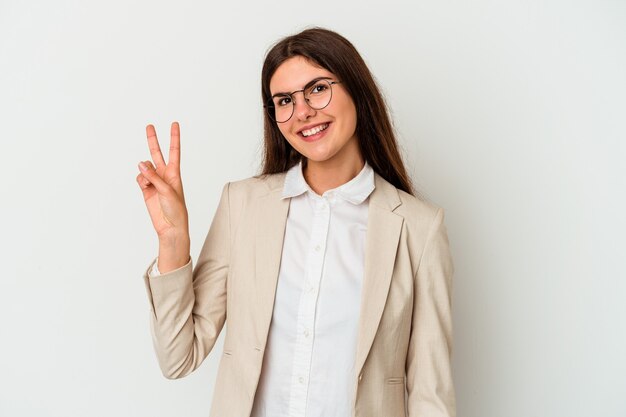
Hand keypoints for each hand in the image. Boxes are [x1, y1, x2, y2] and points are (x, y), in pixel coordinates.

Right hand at [136, 122, 189, 243]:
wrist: (170, 226)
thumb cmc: (176, 209)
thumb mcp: (167, 190)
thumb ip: (154, 176)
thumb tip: (141, 164)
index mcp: (175, 173)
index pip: (174, 151)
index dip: (174, 137)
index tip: (175, 124)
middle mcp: (164, 175)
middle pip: (157, 153)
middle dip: (153, 140)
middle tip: (149, 125)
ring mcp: (154, 182)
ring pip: (144, 167)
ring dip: (144, 170)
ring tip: (148, 181)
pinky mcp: (146, 190)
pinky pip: (139, 178)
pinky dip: (140, 180)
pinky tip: (144, 186)